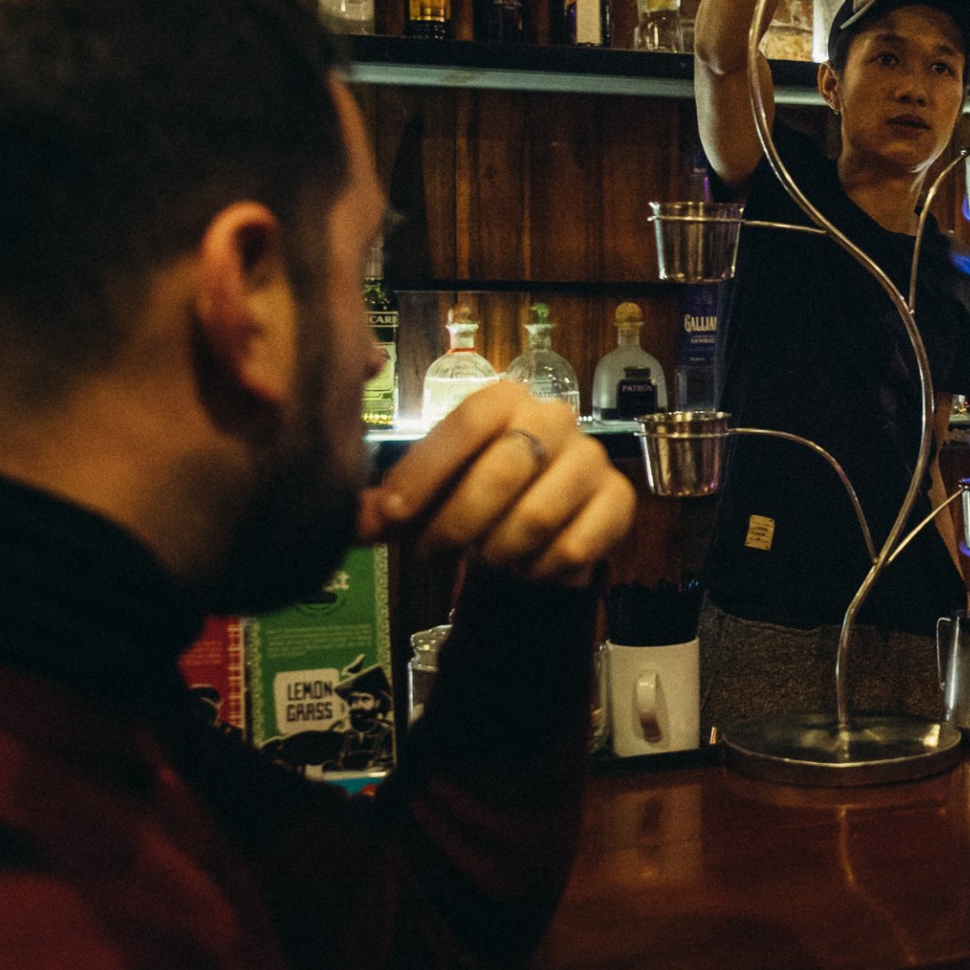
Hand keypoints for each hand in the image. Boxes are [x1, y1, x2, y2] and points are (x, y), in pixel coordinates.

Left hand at [357, 382, 634, 586]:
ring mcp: (591, 458)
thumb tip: (349, 526)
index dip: (427, 473)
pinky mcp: (619, 500)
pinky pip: (573, 548)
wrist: (547, 516)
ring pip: (536, 517)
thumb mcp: (429, 494)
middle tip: (436, 554)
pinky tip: (526, 569)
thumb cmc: (477, 494)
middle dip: (459, 525)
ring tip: (485, 559)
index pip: (467, 424)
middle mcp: (554, 416)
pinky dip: (539, 571)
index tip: (396, 517)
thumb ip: (389, 508)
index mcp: (504, 398)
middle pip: (503, 472)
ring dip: (499, 552)